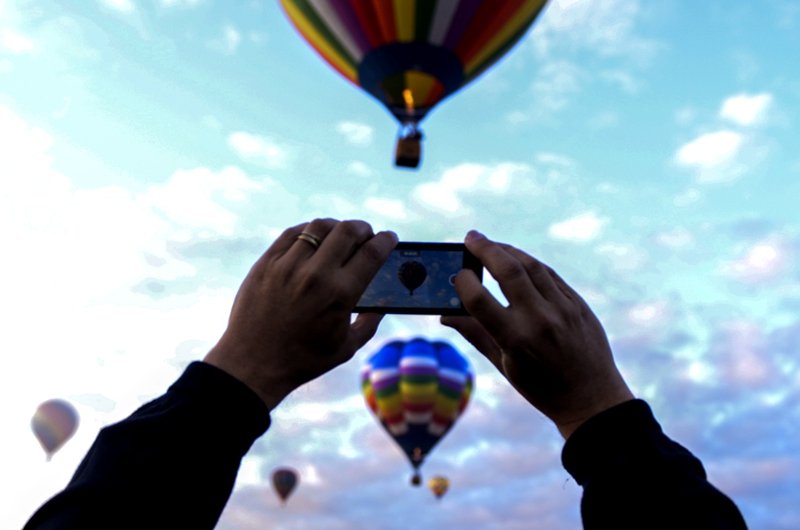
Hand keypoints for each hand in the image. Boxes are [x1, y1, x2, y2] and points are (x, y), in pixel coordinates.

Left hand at [204, 219, 397, 408]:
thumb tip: (381, 304)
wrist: (252, 364)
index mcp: (340, 294)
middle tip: (367, 234)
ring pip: (319, 227)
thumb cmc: (303, 360)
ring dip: (336, 227)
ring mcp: (287, 266)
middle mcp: (315, 274)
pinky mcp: (265, 263)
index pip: (371, 253)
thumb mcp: (346, 347)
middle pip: (348, 231)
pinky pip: (292, 234)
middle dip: (364, 229)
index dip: (385, 241)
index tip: (389, 238)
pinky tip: (314, 238)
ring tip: (340, 234)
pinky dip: (308, 231)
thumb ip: (369, 323)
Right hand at [441, 231, 632, 438]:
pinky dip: (530, 264)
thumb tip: (444, 314)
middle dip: (485, 249)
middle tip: (470, 238)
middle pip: (508, 270)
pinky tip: (517, 259)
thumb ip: (474, 334)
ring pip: (531, 266)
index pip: (479, 300)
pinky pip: (549, 275)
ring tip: (490, 244)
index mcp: (516, 340)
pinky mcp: (578, 304)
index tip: (457, 274)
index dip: (463, 282)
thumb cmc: (542, 388)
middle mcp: (540, 320)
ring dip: (508, 250)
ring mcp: (563, 309)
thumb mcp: (504, 365)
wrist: (593, 399)